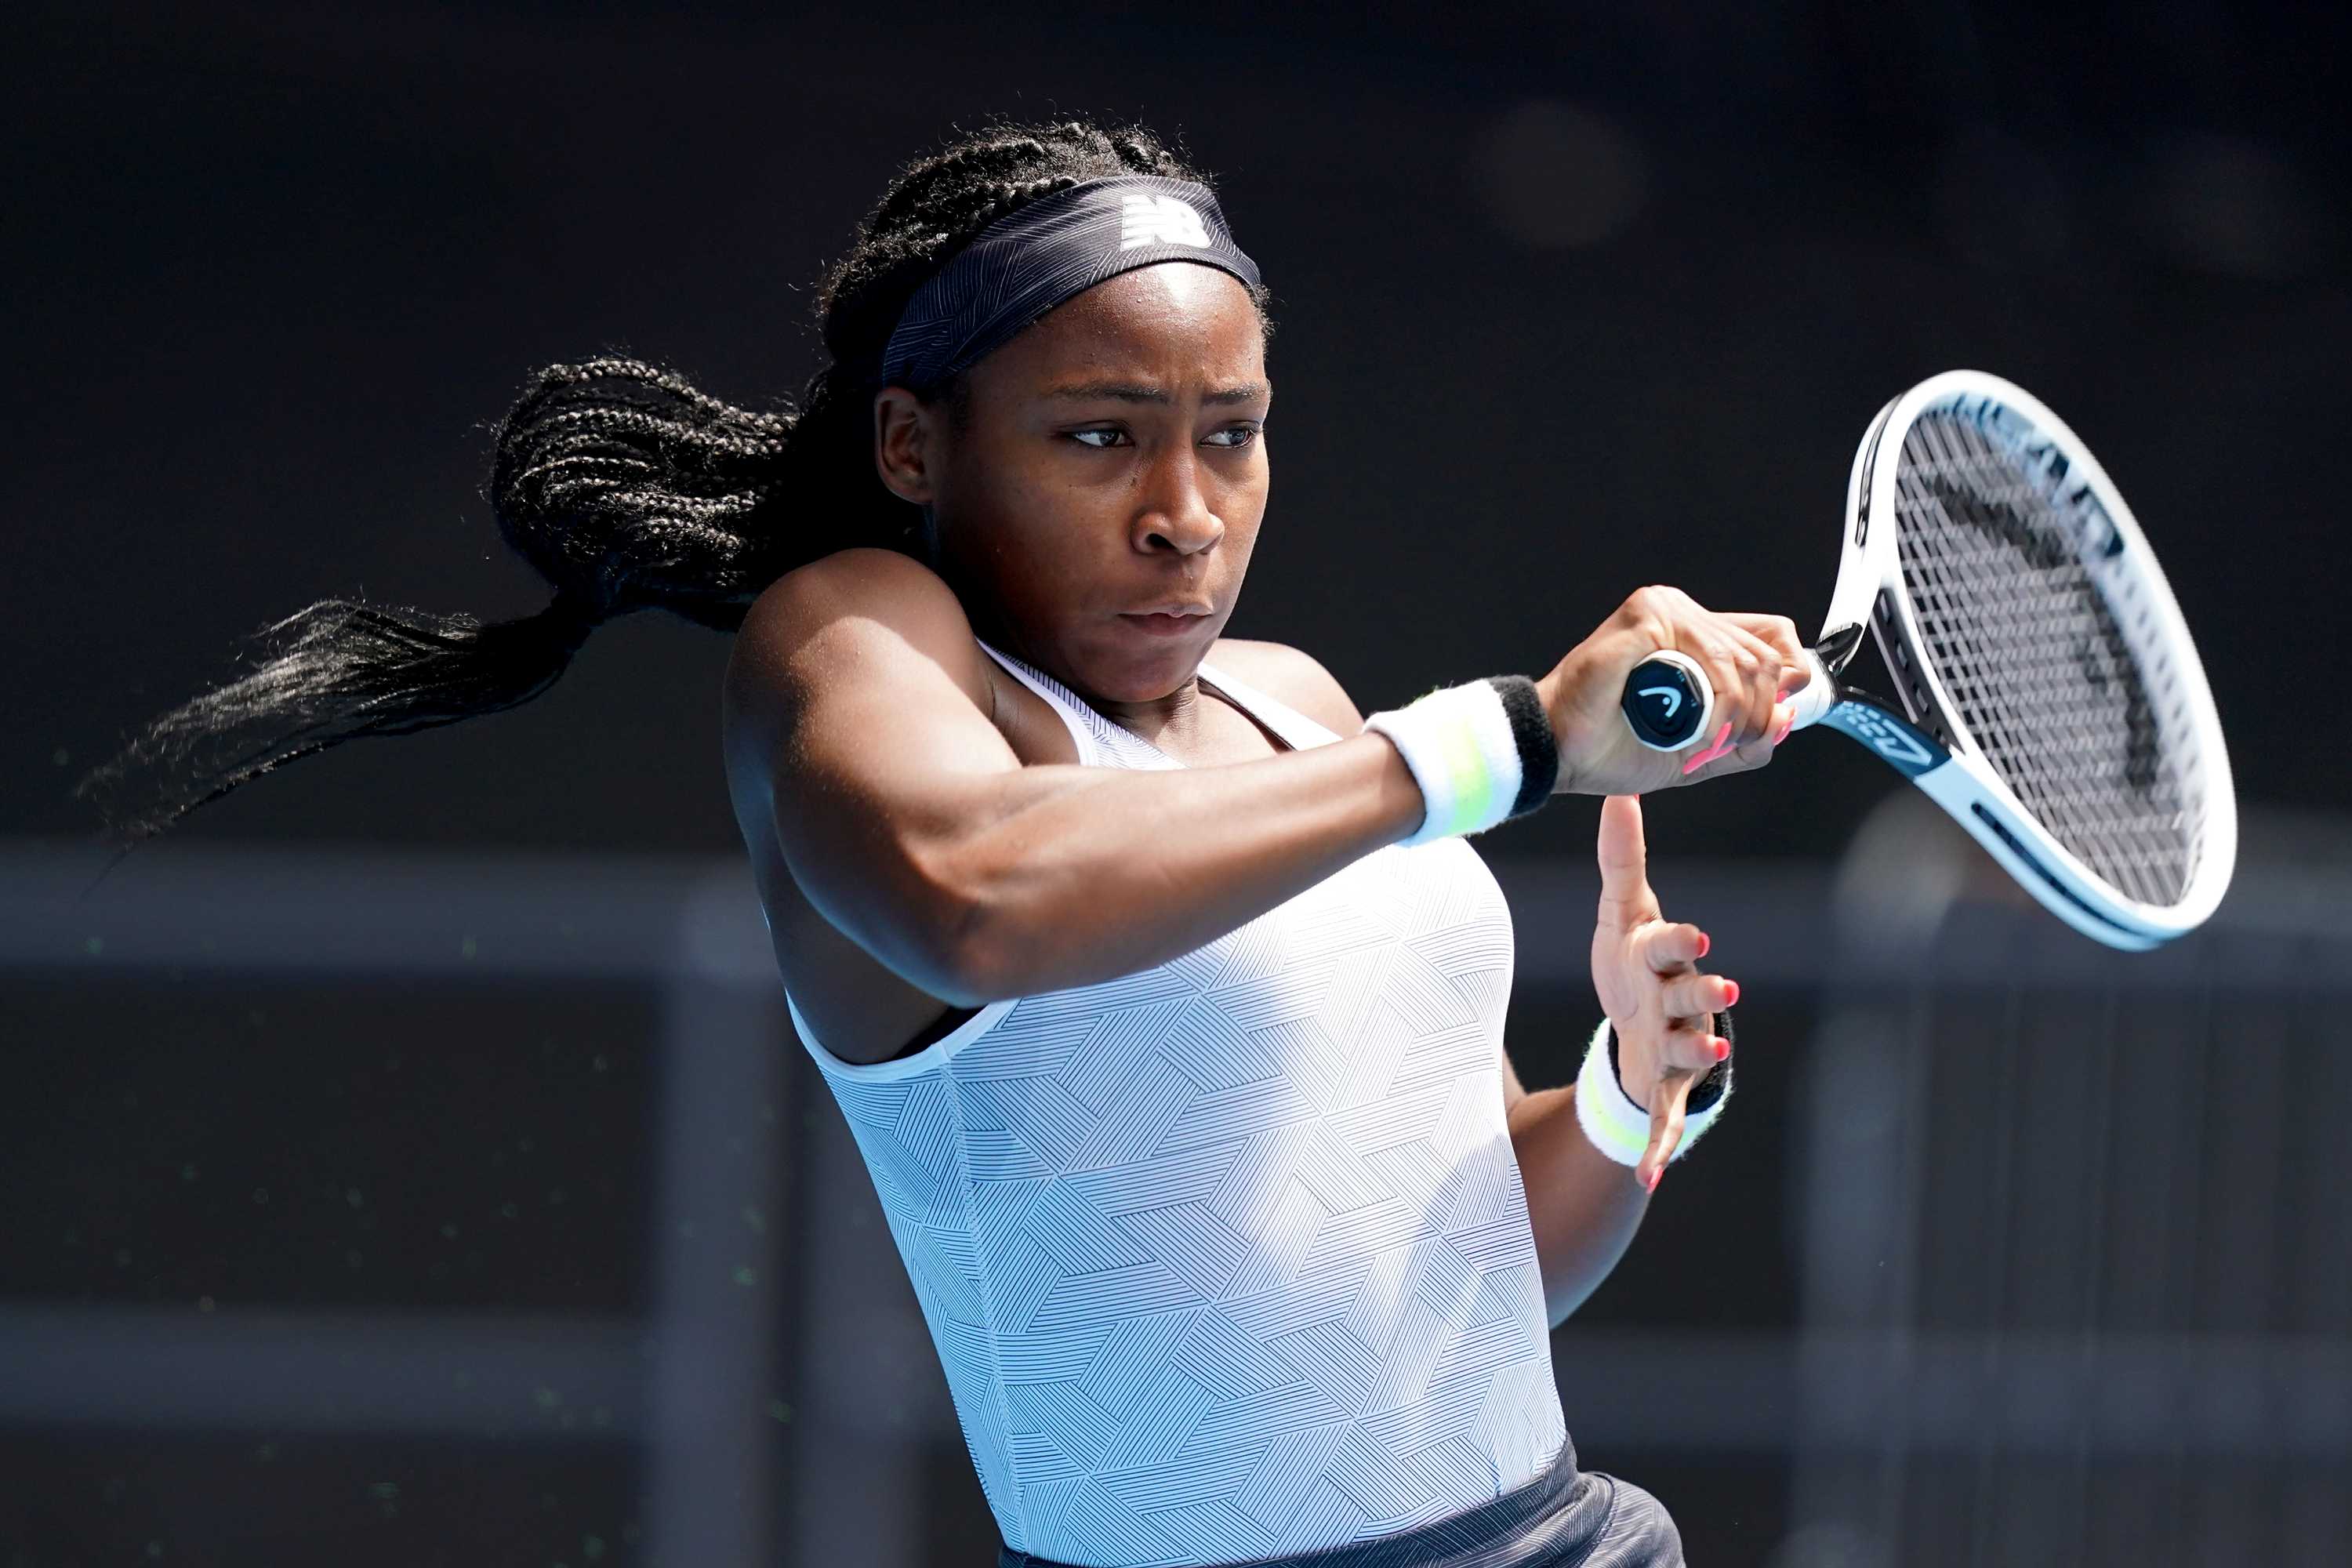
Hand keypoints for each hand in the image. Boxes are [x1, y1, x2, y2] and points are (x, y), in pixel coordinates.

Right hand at [1537, 586, 1809, 794]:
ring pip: (1743, 661)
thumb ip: (1745, 740)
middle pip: (1766, 656)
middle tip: (1724, 746)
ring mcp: (1667, 610)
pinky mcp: (1650, 615)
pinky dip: (1716, 704)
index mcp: (1696, 637)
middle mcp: (1684, 615)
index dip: (1786, 679)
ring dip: (1737, 716)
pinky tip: (1695, 728)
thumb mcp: (1698, 754)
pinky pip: (1713, 658)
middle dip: (1760, 714)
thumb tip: (1789, 717)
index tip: (1767, 722)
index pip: (1774, 638)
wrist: (1561, 752)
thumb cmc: (1609, 748)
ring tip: (1704, 744)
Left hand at [1589, 793, 1736, 1190]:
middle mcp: (1678, 1001)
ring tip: (1712, 1050)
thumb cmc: (1633, 960)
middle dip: (1705, 993)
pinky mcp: (1662, 1088)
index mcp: (1662, 957)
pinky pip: (1661, 1121)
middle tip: (1724, 991)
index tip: (1690, 935)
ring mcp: (1675, 1046)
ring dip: (1699, 1051)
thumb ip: (1621, 860)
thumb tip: (1618, 795)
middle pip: (1691, 995)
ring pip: (1688, 1049)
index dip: (1680, 941)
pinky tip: (1647, 1178)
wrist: (1639, 1021)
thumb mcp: (1621, 912)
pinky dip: (1655, 1150)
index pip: (1670, 943)